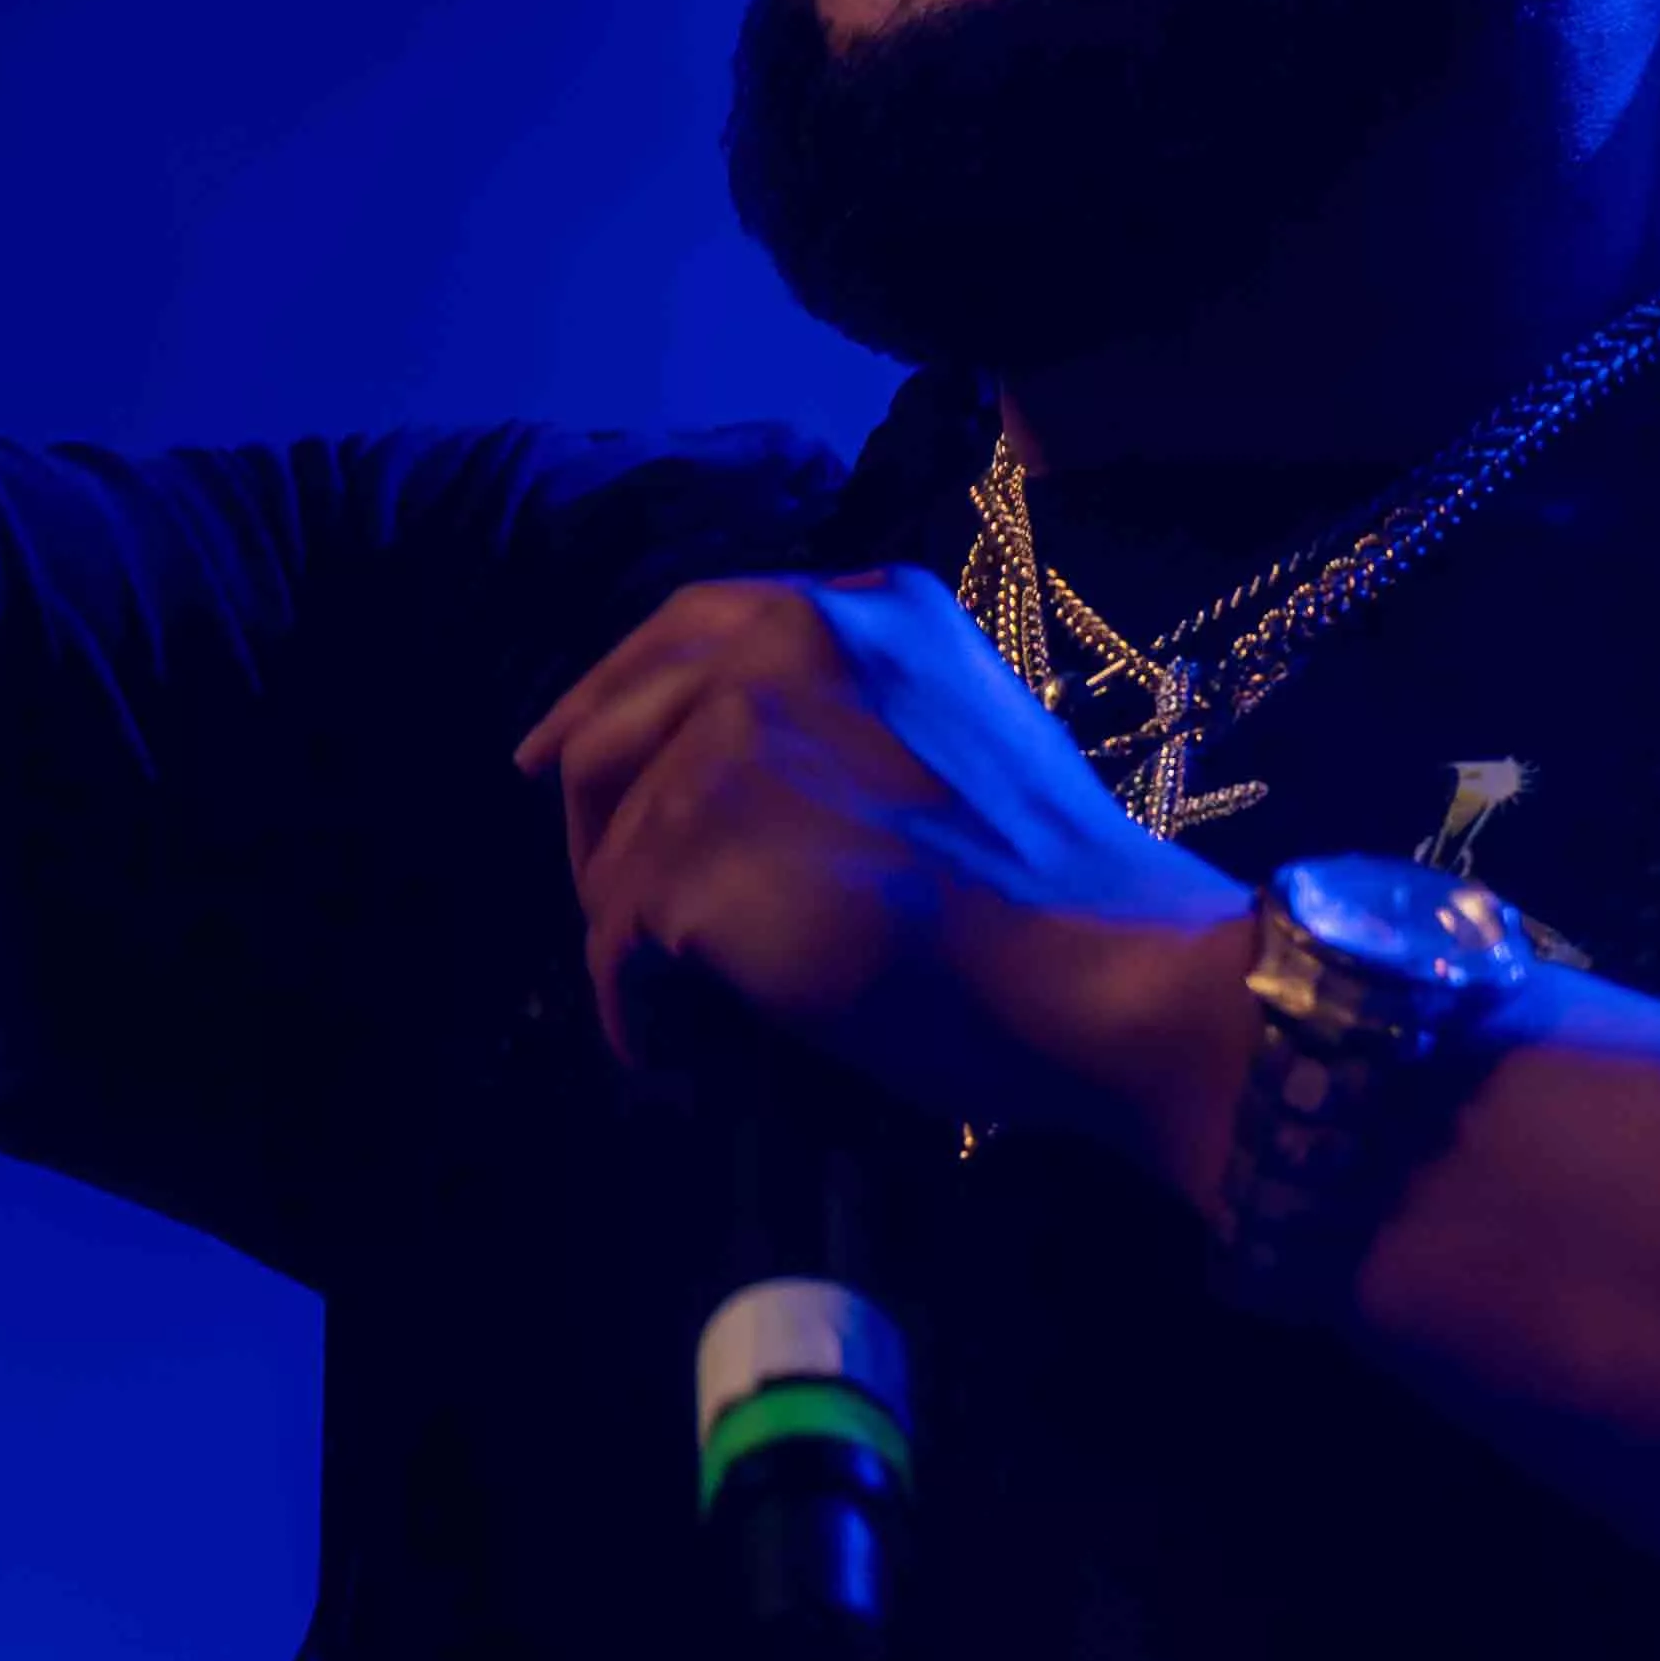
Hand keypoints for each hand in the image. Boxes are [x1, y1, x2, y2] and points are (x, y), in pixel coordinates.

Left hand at [509, 571, 1259, 1187]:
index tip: (551, 758)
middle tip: (602, 912)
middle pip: (613, 728)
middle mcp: (784, 642)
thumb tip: (717, 766)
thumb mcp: (956, 732)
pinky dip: (634, 1010)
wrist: (1108, 969)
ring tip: (681, 1011)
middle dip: (591, 829)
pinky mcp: (700, 847)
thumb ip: (847, 715)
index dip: (605, 695)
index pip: (685, 627)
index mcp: (860, 608)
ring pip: (615, 853)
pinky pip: (616, 942)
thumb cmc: (1055, 888)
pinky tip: (674, 1052)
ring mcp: (733, 740)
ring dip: (633, 942)